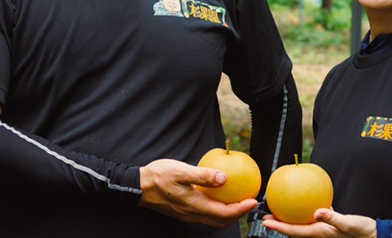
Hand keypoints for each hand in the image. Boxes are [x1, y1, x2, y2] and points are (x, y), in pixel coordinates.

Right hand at [138, 158, 258, 227]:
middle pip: (221, 220)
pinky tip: (217, 196)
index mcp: (194, 206)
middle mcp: (192, 214)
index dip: (240, 209)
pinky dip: (216, 208)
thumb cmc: (158, 176)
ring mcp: (187, 214)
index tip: (253, 201)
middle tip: (248, 202)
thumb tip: (224, 178)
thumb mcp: (182, 171)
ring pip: (212, 219)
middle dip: (237, 214)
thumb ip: (203, 176)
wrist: (138, 186)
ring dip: (227, 213)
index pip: (223, 213)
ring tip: (236, 200)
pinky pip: (204, 214)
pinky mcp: (182, 211)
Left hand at [262, 208, 376, 237]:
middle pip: (294, 228)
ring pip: (302, 222)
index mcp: (320, 233)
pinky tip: (305, 200)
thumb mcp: (349, 224)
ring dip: (291, 217)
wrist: (374, 235)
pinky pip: (314, 215)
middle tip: (266, 217)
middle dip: (280, 224)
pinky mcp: (330, 222)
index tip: (266, 222)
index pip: (295, 231)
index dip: (279, 227)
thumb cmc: (363, 232)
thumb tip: (318, 212)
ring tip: (280, 208)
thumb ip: (333, 218)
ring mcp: (324, 228)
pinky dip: (306, 209)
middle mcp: (319, 232)